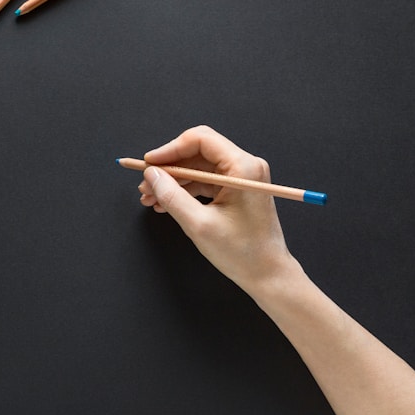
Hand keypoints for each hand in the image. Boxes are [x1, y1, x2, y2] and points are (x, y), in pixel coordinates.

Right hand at [138, 125, 299, 293]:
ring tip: (151, 197)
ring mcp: (241, 177)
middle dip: (168, 167)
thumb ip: (172, 196)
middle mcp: (245, 166)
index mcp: (243, 168)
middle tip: (146, 184)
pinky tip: (165, 203)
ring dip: (173, 181)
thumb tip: (151, 175)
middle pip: (197, 152)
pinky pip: (205, 180)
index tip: (148, 163)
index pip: (200, 140)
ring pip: (198, 167)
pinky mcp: (236, 189)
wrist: (267, 275)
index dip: (170, 149)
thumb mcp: (199, 224)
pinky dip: (184, 190)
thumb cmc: (243, 253)